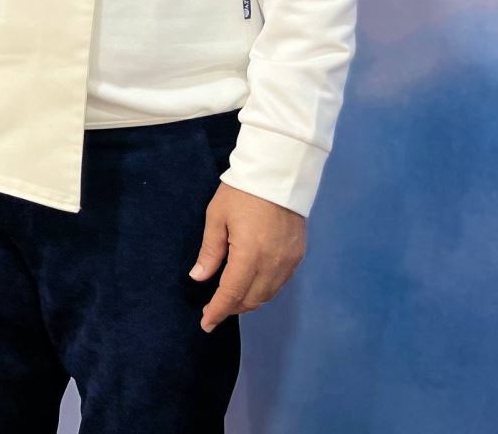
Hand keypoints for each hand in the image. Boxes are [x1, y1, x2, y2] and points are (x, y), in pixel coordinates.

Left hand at [190, 182, 306, 331]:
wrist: (279, 174)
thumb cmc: (241, 193)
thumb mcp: (216, 218)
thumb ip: (210, 252)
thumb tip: (198, 278)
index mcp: (249, 256)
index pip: (232, 293)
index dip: (218, 311)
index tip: (206, 324)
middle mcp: (273, 264)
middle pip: (252, 299)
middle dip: (232, 308)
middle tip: (214, 309)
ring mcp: (289, 262)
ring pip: (268, 294)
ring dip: (249, 301)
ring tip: (231, 300)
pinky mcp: (299, 256)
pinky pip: (280, 283)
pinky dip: (264, 290)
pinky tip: (252, 285)